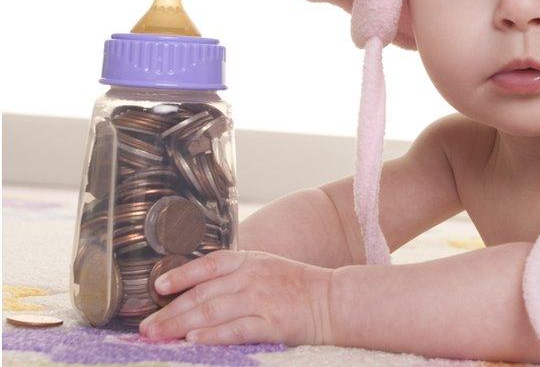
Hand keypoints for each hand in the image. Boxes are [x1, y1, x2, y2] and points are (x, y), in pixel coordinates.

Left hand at [138, 250, 334, 345]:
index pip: (208, 264)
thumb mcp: (265, 267)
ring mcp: (261, 300)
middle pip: (203, 294)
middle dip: (170, 311)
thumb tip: (197, 289)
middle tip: (146, 327)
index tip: (158, 286)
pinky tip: (195, 339)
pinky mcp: (272, 323)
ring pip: (213, 311)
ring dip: (181, 324)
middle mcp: (252, 278)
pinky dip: (214, 334)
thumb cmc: (297, 287)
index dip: (181, 274)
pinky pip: (237, 329)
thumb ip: (235, 274)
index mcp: (249, 261)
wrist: (333, 300)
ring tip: (159, 335)